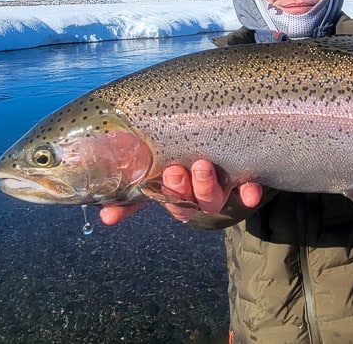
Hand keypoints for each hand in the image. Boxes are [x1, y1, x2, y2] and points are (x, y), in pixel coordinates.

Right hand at [99, 160, 263, 224]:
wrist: (237, 139)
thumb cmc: (192, 149)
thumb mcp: (161, 152)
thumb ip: (135, 174)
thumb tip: (102, 211)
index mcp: (173, 189)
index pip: (150, 200)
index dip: (131, 208)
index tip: (113, 213)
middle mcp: (196, 195)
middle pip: (184, 202)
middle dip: (178, 189)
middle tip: (174, 171)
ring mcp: (221, 190)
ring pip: (211, 199)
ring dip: (205, 187)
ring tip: (202, 166)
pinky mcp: (246, 182)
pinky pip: (248, 192)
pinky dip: (249, 193)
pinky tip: (250, 192)